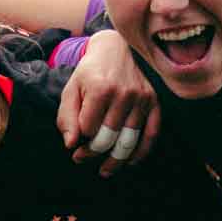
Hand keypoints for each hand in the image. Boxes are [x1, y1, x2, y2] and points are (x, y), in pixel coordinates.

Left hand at [62, 25, 155, 169]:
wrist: (116, 49)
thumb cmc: (89, 73)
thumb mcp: (71, 89)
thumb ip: (66, 116)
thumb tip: (70, 144)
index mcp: (101, 89)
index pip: (89, 129)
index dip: (80, 141)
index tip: (74, 147)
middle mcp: (124, 93)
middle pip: (109, 138)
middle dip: (93, 153)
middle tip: (82, 159)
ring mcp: (142, 98)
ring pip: (130, 140)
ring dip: (116, 161)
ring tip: (105, 170)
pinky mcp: (154, 102)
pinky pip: (151, 133)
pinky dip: (142, 152)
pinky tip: (130, 162)